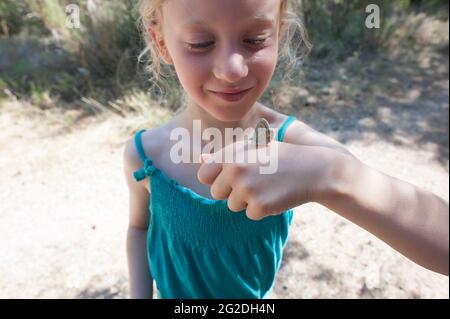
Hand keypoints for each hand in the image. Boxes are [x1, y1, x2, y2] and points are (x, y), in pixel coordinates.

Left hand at [197, 140, 341, 219]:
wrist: (312, 169)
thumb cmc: (280, 156)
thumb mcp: (254, 147)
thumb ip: (226, 155)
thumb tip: (201, 159)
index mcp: (231, 154)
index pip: (203, 175)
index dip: (216, 178)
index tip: (230, 177)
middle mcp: (235, 171)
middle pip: (216, 193)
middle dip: (231, 192)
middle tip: (253, 182)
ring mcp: (247, 190)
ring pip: (232, 206)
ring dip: (247, 201)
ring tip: (266, 186)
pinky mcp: (260, 206)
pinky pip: (249, 215)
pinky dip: (261, 210)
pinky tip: (274, 196)